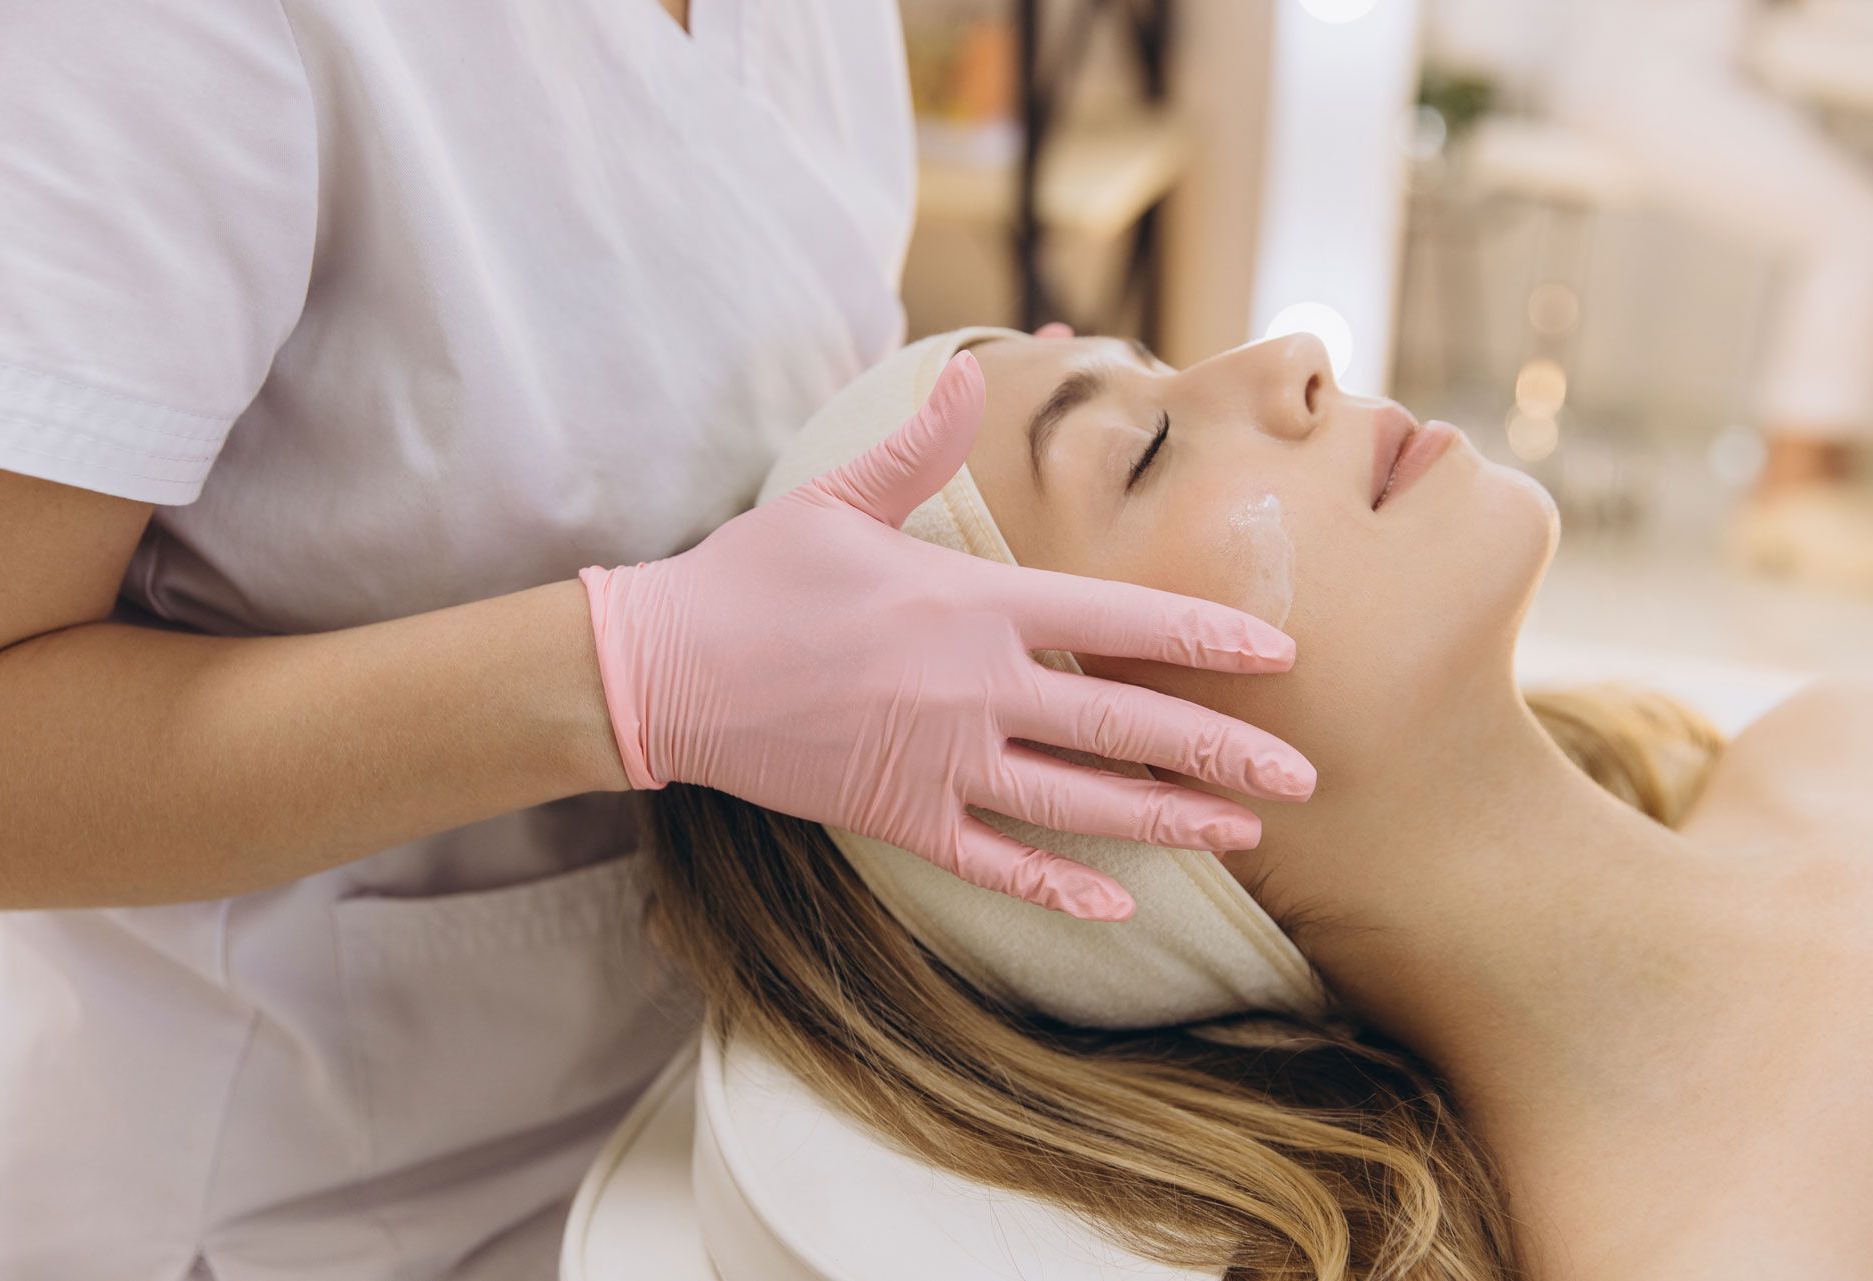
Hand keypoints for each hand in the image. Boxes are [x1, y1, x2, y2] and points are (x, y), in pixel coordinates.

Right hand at [580, 352, 1313, 919]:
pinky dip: (1054, 886)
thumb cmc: (754, 575)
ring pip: (1077, 803)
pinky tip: (1114, 903)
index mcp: (971, 605)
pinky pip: (993, 861)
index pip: (1118, 623)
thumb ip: (919, 445)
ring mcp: (938, 762)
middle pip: (1122, 728)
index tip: (1278, 657)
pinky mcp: (898, 816)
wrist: (665, 670)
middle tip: (1302, 781)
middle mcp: (972, 689)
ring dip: (1166, 822)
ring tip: (1242, 836)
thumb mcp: (838, 497)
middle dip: (1221, 755)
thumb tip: (972, 369)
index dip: (1205, 638)